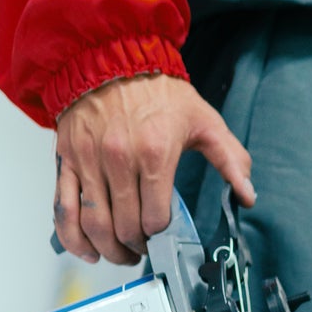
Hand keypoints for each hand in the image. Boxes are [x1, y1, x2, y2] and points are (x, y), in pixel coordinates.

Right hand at [53, 74, 255, 265]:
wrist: (109, 57)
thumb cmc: (157, 91)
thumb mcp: (203, 121)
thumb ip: (230, 159)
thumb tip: (247, 194)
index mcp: (154, 153)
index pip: (155, 219)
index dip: (161, 237)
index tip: (163, 237)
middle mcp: (118, 159)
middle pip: (125, 228)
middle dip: (137, 248)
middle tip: (144, 250)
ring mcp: (88, 161)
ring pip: (94, 225)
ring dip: (109, 250)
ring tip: (121, 254)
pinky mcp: (66, 160)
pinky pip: (64, 209)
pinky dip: (73, 238)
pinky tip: (87, 250)